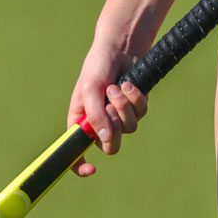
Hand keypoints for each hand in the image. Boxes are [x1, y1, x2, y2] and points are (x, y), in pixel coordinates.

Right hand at [66, 39, 148, 176]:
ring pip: (129, 129)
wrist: (120, 48)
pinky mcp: (136, 109)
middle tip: (109, 107)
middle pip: (111, 146)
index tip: (91, 169)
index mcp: (81, 122)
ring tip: (116, 87)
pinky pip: (141, 114)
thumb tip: (104, 139)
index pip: (76, 152)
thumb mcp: (90, 89)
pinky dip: (135, 99)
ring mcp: (119, 117)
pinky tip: (128, 84)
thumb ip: (96, 115)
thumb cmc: (98, 67)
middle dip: (113, 128)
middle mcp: (100, 123)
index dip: (80, 165)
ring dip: (124, 107)